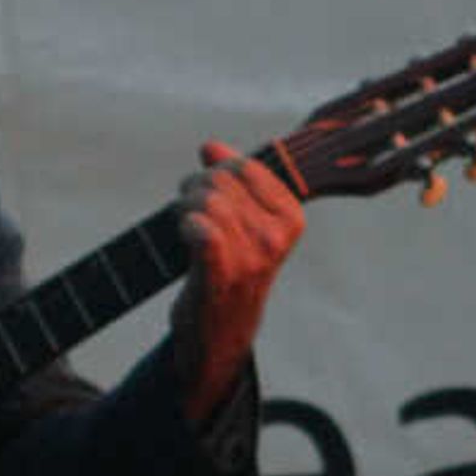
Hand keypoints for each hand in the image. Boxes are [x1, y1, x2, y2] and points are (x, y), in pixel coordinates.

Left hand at [170, 140, 305, 419]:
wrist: (222, 329)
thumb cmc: (231, 267)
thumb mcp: (243, 219)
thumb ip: (231, 177)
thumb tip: (210, 146)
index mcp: (291, 217)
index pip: (242, 165)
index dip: (217, 171)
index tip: (212, 195)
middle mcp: (275, 236)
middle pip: (219, 180)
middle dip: (196, 189)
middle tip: (191, 213)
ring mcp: (251, 257)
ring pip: (205, 200)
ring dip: (185, 209)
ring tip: (186, 227)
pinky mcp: (221, 275)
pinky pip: (203, 232)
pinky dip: (187, 227)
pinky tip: (186, 237)